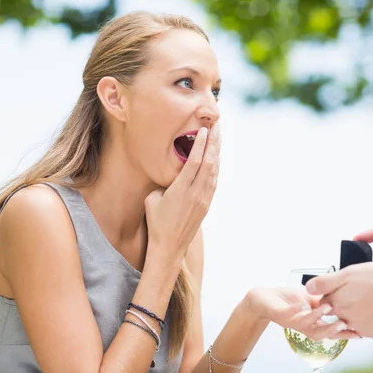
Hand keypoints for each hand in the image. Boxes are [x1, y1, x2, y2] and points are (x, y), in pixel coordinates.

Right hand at [144, 125, 219, 261]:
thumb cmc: (157, 223)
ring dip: (217, 152)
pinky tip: (217, 157)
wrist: (169, 246)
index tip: (204, 129)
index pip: (194, 162)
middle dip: (214, 142)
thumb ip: (164, 183)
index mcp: (181, 190)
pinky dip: (216, 166)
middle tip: (217, 125)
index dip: (200, 144)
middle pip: (209, 163)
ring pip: (214, 171)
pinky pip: (214, 181)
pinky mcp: (207, 204)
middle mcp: (196, 193)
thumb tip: (173, 173)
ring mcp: (204, 199)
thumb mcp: (153, 199)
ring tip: (219, 136)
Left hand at [246, 287, 348, 341]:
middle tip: (344, 323)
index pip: (330, 330)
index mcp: (311, 322)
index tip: (358, 330)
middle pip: (320, 334)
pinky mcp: (279, 314)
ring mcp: (291, 321)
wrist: (263, 298)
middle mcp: (302, 325)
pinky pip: (288, 314)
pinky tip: (302, 304)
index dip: (344, 332)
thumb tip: (340, 300)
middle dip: (332, 330)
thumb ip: (323, 302)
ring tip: (327, 307)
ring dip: (316, 317)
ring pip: (306, 325)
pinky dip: (296, 309)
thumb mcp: (309, 298)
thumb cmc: (286, 300)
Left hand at [306, 262, 372, 339]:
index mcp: (337, 300)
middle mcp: (345, 317)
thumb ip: (327, 281)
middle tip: (361, 291)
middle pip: (338, 308)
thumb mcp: (351, 272)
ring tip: (372, 298)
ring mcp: (359, 327)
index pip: (326, 297)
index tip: (344, 285)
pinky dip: (371, 318)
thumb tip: (308, 287)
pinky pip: (367, 326)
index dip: (334, 289)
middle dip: (345, 300)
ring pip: (352, 318)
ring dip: (358, 310)